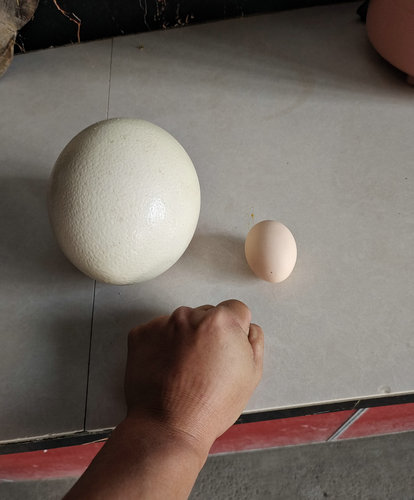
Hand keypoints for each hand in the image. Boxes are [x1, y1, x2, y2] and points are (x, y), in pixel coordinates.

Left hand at [125, 300, 263, 454]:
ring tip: (184, 370)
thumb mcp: (251, 375)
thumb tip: (247, 327)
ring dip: (185, 337)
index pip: (236, 309)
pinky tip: (166, 369)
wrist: (167, 427)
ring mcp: (161, 323)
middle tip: (206, 363)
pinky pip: (158, 332)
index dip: (237, 330)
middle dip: (209, 332)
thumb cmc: (211, 405)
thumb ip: (254, 340)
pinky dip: (162, 345)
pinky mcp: (140, 334)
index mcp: (220, 321)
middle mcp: (189, 314)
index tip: (228, 350)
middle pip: (207, 314)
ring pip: (182, 322)